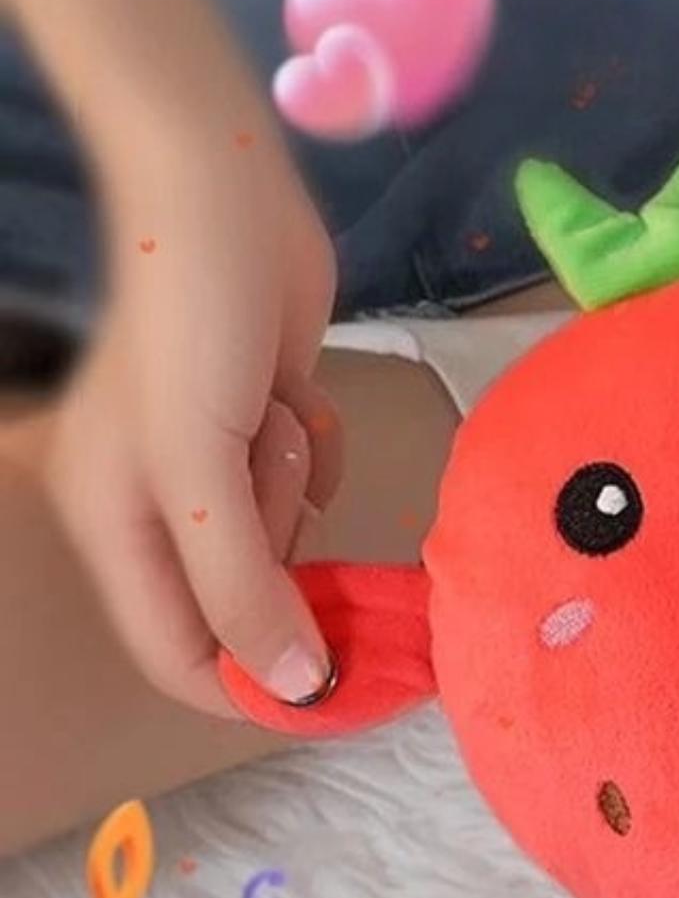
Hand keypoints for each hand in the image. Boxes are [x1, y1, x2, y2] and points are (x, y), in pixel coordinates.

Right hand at [48, 134, 344, 716]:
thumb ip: (245, 588)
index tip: (338, 697)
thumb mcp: (203, 472)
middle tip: (279, 476)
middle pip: (249, 588)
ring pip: (292, 526)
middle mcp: (169, 504)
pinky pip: (318, 470)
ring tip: (273, 407)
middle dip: (283, 545)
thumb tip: (293, 690)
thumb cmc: (193, 333)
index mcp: (121, 528)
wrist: (225, 200)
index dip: (252, 686)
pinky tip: (298, 389)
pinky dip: (322, 439)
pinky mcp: (275, 417)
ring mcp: (224, 459)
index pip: (183, 652)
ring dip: (300, 476)